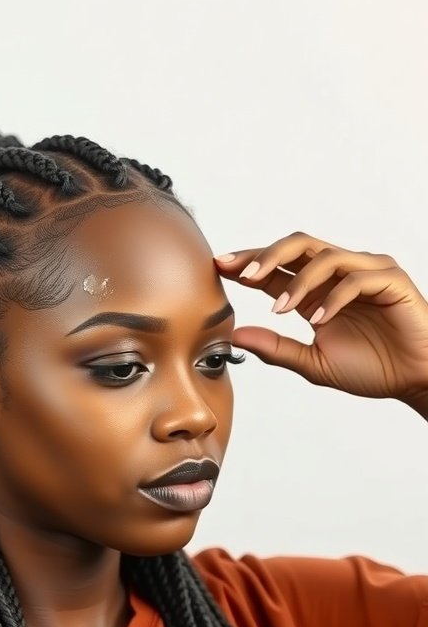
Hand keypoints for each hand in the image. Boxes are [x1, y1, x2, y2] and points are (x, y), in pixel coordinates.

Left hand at [214, 232, 427, 400]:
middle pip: (298, 245)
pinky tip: (319, 320)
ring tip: (279, 309)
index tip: (219, 266)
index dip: (249, 262)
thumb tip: (235, 336)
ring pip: (325, 256)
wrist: (415, 380)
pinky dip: (333, 297)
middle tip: (241, 274)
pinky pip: (356, 278)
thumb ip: (276, 348)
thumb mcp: (313, 362)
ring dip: (297, 281)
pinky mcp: (391, 280)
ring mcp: (366, 272)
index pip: (278, 267)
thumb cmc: (372, 368)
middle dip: (266, 255)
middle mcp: (339, 274)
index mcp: (317, 291)